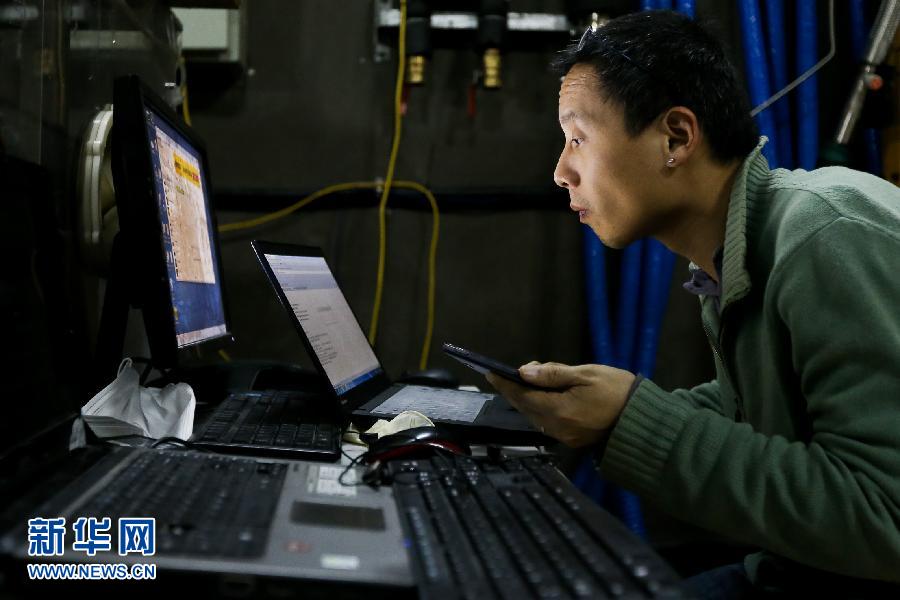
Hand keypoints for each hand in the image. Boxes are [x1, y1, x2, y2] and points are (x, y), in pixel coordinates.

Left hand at [485, 361, 635, 447]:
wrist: (643, 419)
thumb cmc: (617, 390)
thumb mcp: (586, 374)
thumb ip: (553, 374)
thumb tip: (524, 372)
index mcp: (559, 410)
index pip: (523, 396)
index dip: (505, 384)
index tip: (491, 372)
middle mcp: (557, 428)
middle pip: (525, 408)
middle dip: (513, 391)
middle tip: (504, 374)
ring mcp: (564, 436)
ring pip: (534, 416)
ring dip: (524, 400)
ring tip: (521, 382)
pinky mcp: (571, 439)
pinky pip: (545, 422)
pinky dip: (537, 408)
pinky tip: (538, 397)